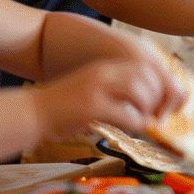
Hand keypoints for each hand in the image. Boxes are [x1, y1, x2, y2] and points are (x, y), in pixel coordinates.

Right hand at [30, 54, 184, 142]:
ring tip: (143, 120)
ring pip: (140, 91)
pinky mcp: (91, 107)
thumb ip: (117, 91)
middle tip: (157, 115)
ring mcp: (96, 89)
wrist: (32, 113)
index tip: (161, 102)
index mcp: (105, 67)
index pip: (145, 66)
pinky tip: (130, 128)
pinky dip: (136, 123)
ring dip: (147, 109)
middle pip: (147, 75)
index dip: (160, 84)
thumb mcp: (93, 89)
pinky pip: (127, 114)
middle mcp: (102, 73)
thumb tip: (149, 105)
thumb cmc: (65, 108)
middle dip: (158, 97)